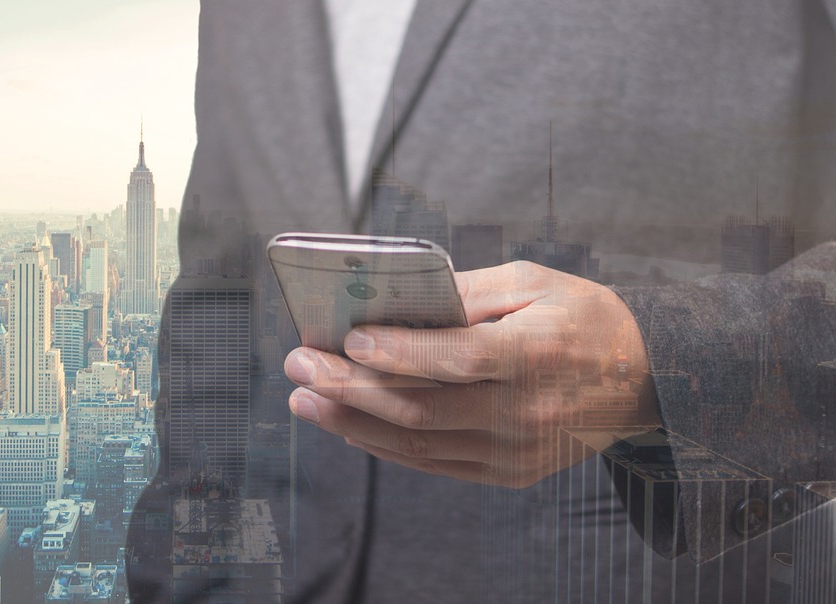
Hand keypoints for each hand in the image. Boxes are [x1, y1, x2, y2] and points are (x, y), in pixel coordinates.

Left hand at [283, 261, 661, 487]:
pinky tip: (347, 425)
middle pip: (422, 407)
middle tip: (298, 365)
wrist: (643, 380)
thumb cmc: (581, 318)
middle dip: (348, 388)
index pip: (459, 359)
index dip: (400, 353)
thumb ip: (466, 293)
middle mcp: (526, 412)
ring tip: (304, 399)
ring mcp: (516, 451)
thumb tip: (396, 299)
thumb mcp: (534, 282)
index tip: (346, 340)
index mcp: (538, 354)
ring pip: (418, 443)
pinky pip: (433, 463)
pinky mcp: (508, 472)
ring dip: (351, 422)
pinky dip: (384, 444)